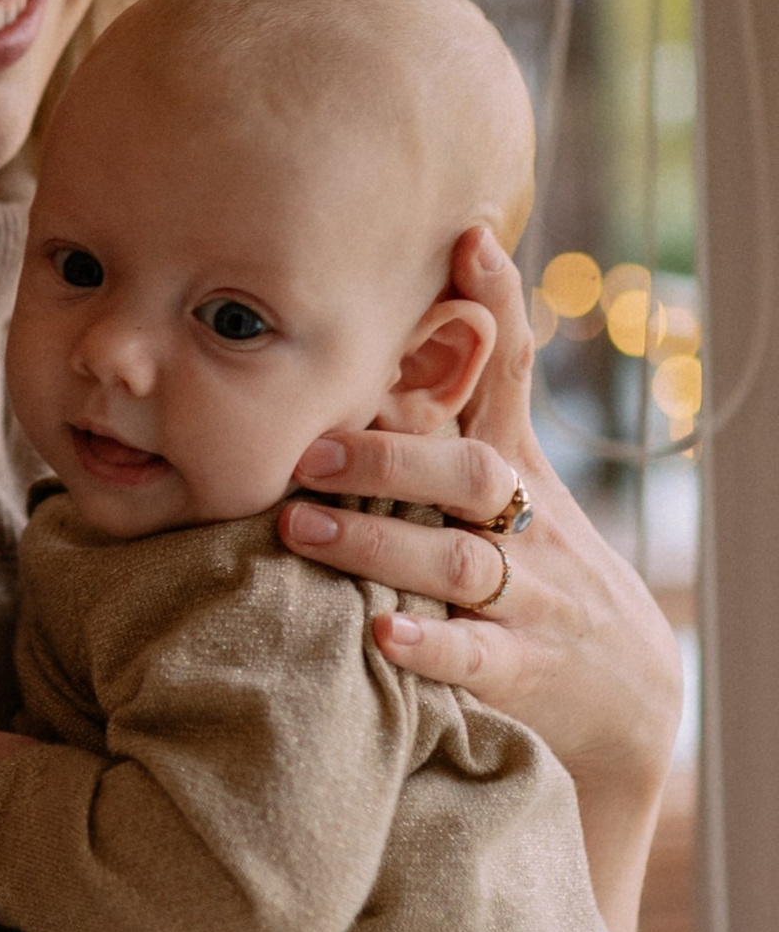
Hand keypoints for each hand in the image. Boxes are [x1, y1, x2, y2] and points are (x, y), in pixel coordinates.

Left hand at [275, 225, 681, 804]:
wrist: (633, 693)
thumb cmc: (545, 574)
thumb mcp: (520, 493)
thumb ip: (461, 424)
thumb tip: (389, 337)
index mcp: (519, 471)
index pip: (513, 374)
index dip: (498, 305)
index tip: (467, 238)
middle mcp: (530, 524)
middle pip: (469, 471)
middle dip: (386, 456)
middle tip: (305, 450)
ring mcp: (531, 597)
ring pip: (457, 560)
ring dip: (374, 542)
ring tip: (299, 527)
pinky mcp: (524, 669)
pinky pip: (477, 652)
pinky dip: (430, 641)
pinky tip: (382, 632)